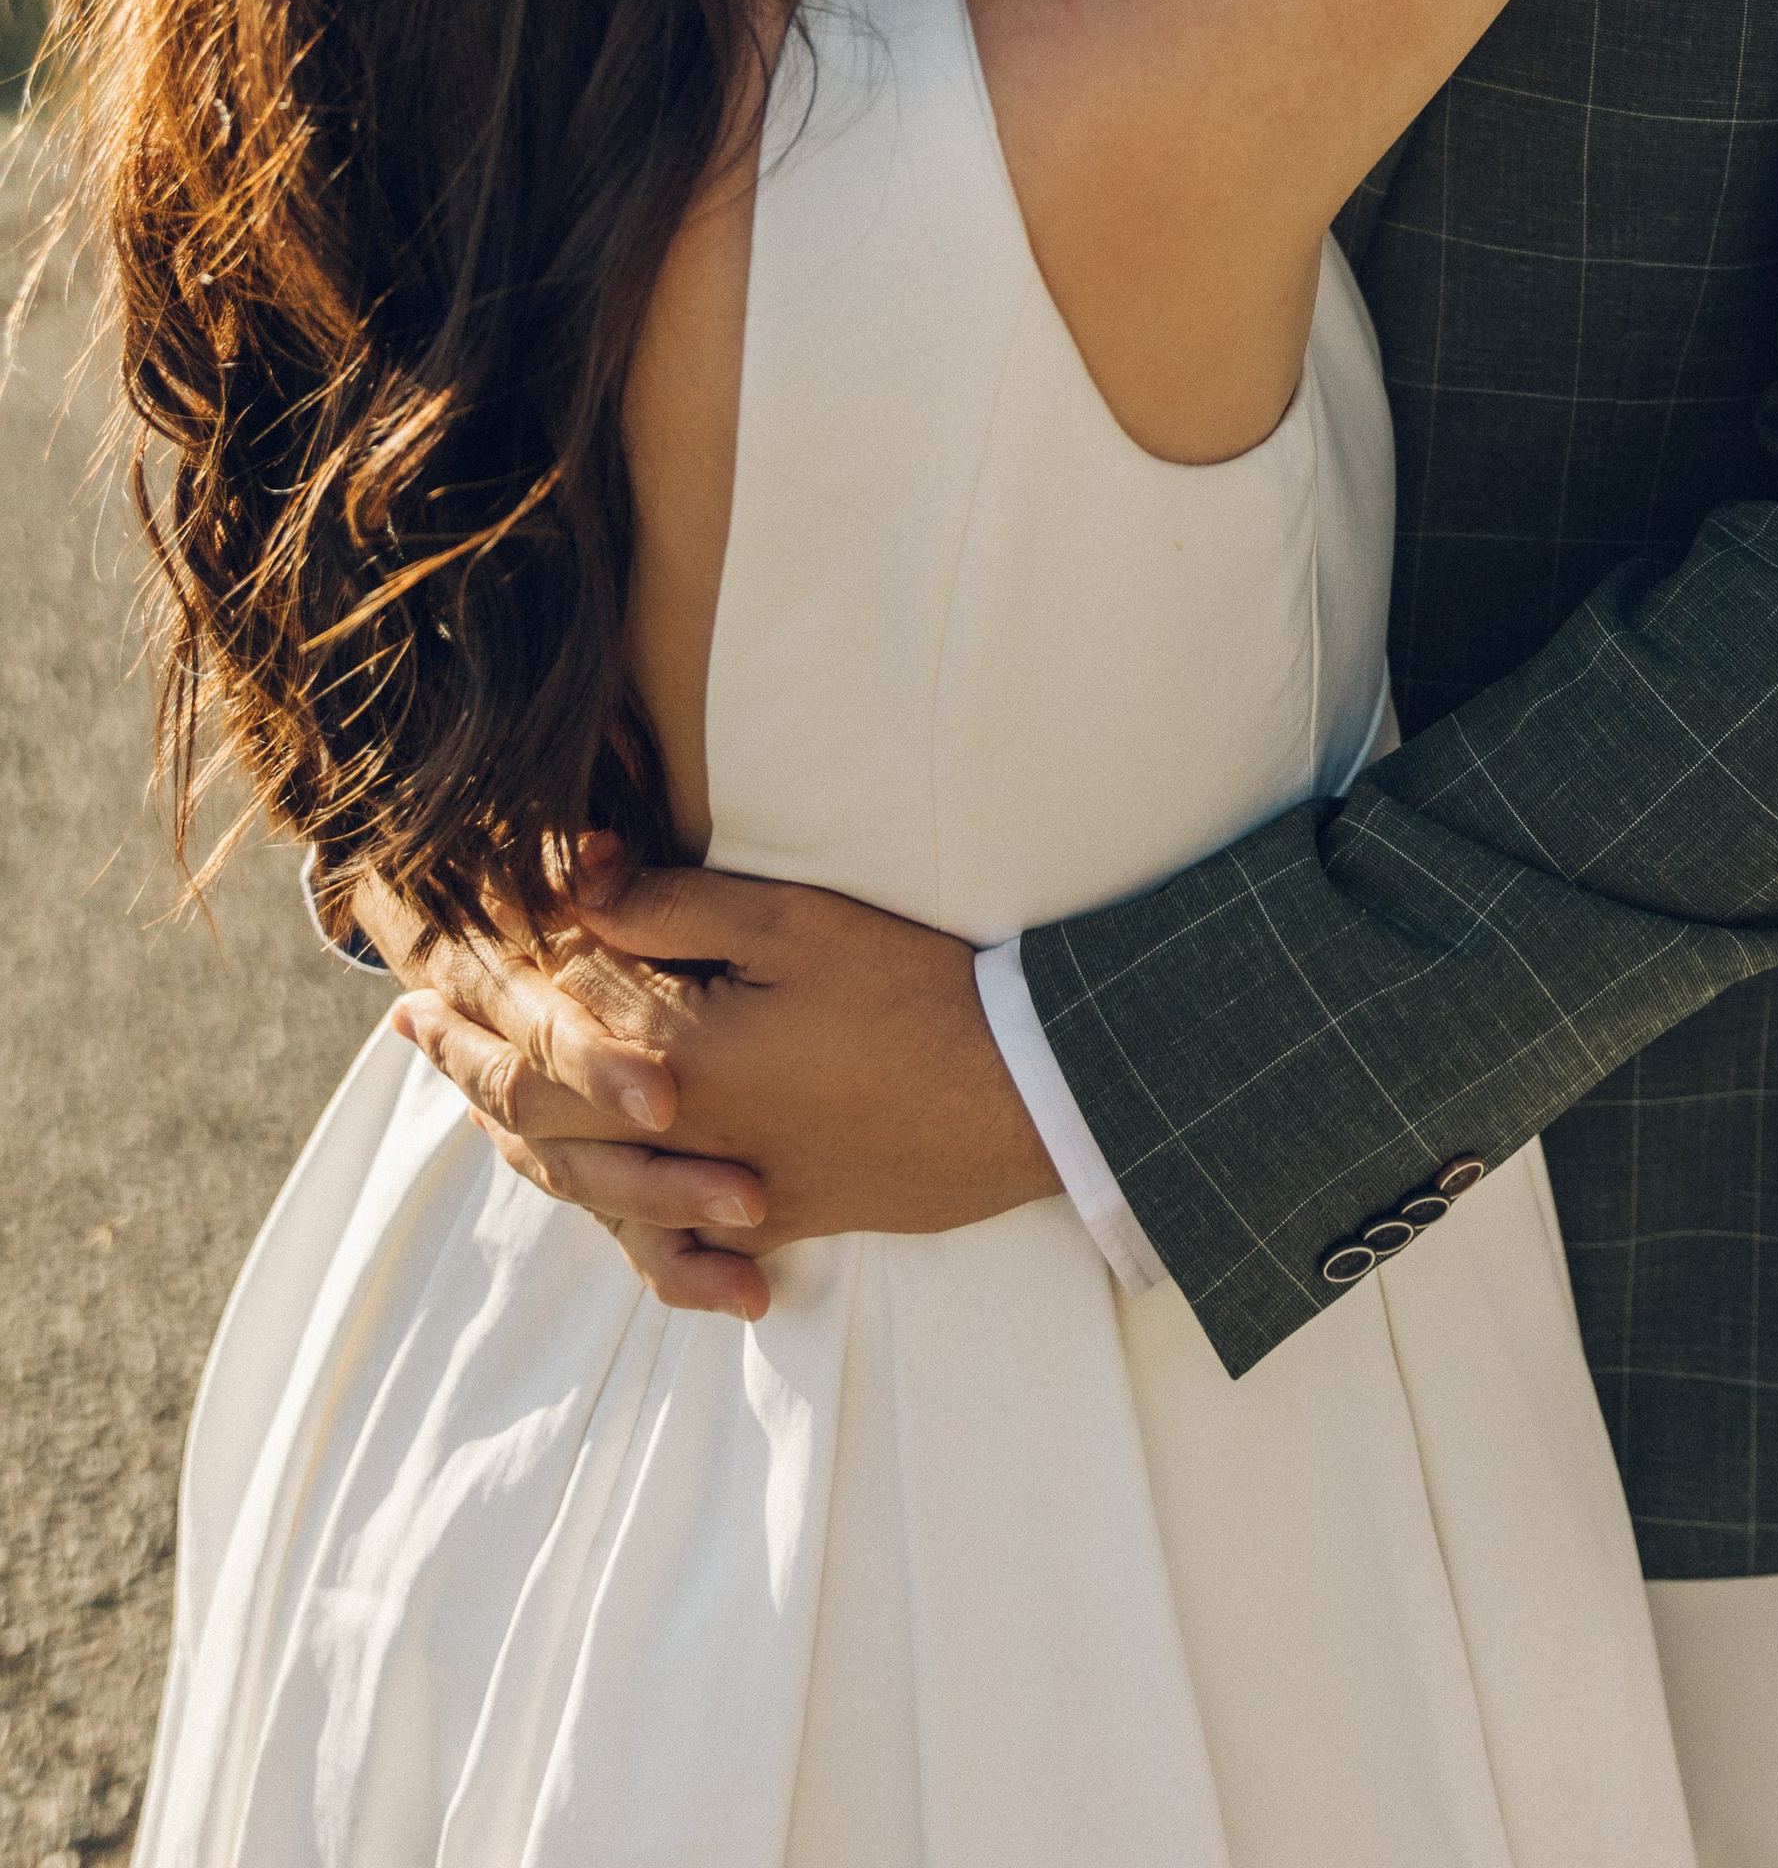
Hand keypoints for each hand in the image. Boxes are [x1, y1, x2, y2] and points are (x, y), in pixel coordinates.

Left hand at [383, 847, 1060, 1318]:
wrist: (1028, 1099)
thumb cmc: (915, 995)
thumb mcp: (795, 924)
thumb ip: (674, 907)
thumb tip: (573, 879)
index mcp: (679, 1066)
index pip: (534, 1056)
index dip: (462, 1027)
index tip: (407, 996)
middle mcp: (689, 1146)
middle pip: (545, 1130)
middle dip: (470, 1081)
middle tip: (417, 1043)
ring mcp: (740, 1197)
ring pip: (597, 1189)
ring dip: (529, 1146)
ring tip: (487, 1116)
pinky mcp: (793, 1220)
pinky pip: (669, 1239)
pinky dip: (615, 1219)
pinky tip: (609, 1205)